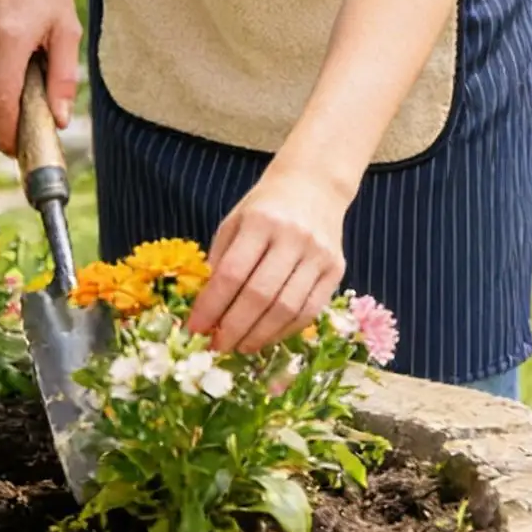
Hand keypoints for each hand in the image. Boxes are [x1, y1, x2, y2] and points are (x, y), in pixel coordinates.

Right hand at [0, 0, 79, 155]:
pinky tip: (0, 38)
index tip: (16, 148)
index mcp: (11, 37)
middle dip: (4, 111)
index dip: (6, 132)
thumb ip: (63, 77)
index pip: (0, 101)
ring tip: (18, 55)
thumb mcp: (67, 28)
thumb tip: (58, 120)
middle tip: (28, 103)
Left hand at [187, 166, 350, 354]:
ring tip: (239, 346)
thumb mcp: (235, 221)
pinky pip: (310, 311)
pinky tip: (267, 336)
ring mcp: (319, 254)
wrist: (315, 185)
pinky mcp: (336, 269)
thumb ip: (221, 260)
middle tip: (216, 346)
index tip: (195, 328)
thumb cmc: (267, 206)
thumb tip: (208, 310)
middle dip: (233, 328)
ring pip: (287, 308)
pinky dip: (285, 331)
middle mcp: (293, 236)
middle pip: (260, 295)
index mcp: (261, 221)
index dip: (211, 306)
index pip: (232, 273)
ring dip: (259, 336)